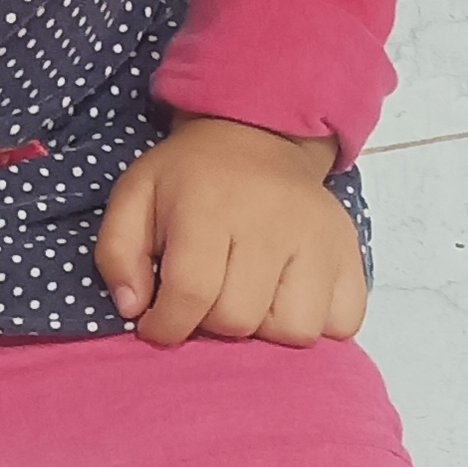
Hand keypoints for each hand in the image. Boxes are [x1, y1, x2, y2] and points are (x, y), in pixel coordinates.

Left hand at [95, 112, 365, 347]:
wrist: (260, 136)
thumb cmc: (192, 177)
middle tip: (207, 300)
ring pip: (295, 330)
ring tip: (250, 300)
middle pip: (240, 320)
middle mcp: (272, 222)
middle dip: (213, 324)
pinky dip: (317, 324)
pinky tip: (288, 299)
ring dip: (266, 329)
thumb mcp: (135, 195)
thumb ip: (116, 251)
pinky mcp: (351, 254)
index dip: (167, 326)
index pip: (191, 293)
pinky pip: (343, 323)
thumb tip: (133, 307)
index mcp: (211, 207)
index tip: (158, 324)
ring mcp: (320, 239)